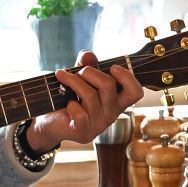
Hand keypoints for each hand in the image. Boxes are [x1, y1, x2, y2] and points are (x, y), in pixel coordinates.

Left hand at [24, 51, 142, 150]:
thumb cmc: (70, 97)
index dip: (127, 77)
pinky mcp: (83, 131)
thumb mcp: (81, 77)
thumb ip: (88, 64)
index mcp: (117, 101)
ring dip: (74, 81)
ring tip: (64, 78)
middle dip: (89, 71)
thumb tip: (88, 55)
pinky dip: (70, 103)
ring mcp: (98, 124)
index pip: (135, 92)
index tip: (112, 68)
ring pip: (90, 95)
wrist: (52, 121)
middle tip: (78, 72)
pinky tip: (67, 103)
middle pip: (108, 85)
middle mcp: (111, 114)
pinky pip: (80, 113)